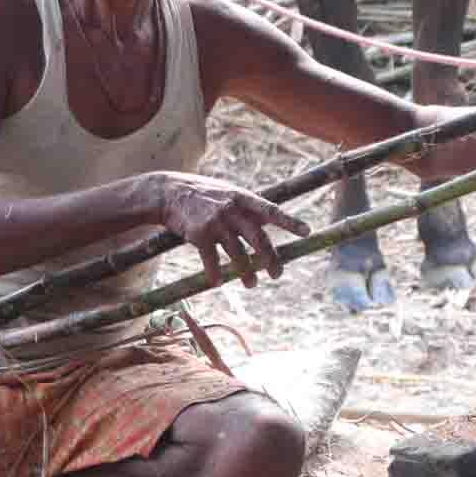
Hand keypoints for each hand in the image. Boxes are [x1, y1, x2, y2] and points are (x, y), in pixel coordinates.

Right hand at [146, 172, 311, 288]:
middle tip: (277, 274)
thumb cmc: (202, 193)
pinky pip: (211, 259)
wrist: (168, 192)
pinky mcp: (200, 234)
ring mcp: (216, 222)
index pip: (271, 210)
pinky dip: (214, 273)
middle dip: (270, 259)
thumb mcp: (227, 192)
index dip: (290, 222)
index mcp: (242, 198)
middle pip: (258, 239)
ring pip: (237, 254)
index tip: (307, 231)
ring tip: (251, 284)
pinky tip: (217, 283)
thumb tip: (269, 218)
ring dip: (246, 272)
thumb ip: (246, 206)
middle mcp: (232, 210)